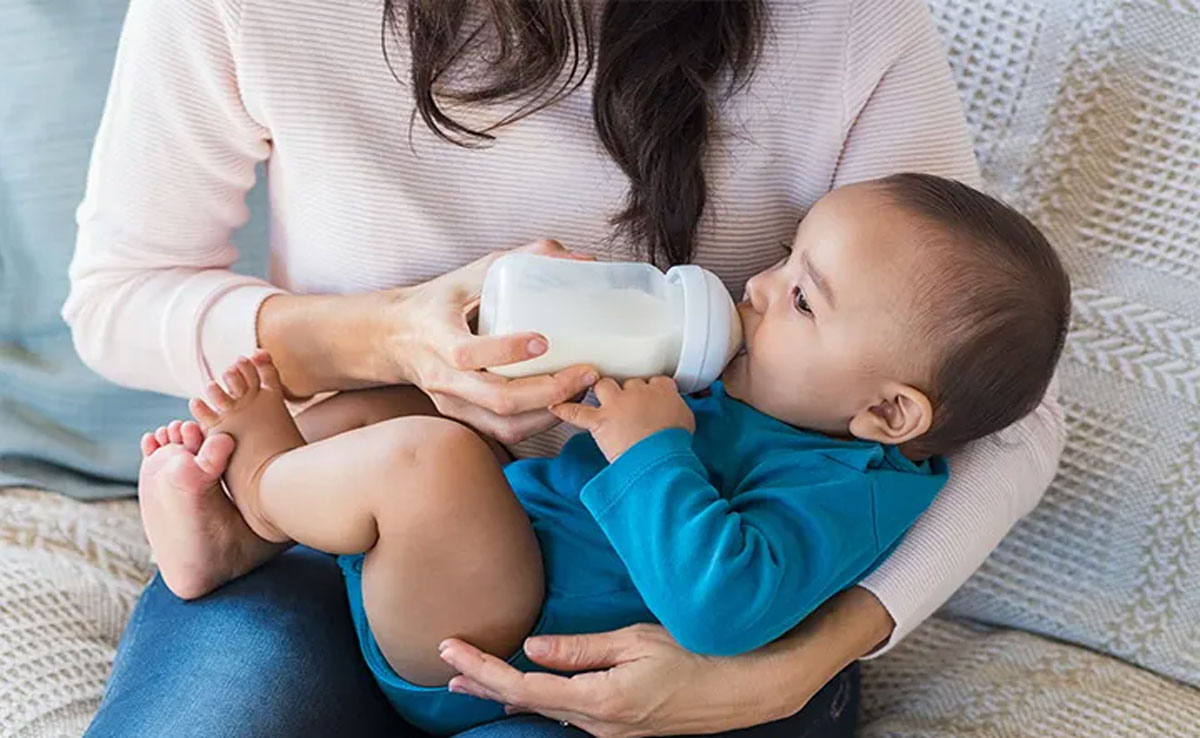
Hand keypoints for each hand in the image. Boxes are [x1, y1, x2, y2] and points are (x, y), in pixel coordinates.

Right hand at [380, 239, 598, 444]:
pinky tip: (564, 402)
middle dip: (550, 391)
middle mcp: (443, 376)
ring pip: (506, 424)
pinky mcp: (464, 417)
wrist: (395, 338)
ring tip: (582, 389)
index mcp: (437, 336)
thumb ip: (523, 260)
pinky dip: (540, 422)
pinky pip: (506, 432)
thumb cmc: (439, 302)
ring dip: (551, 412)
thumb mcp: (472, 273)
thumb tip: (581, 258)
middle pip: (498, 398)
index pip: (467, 353)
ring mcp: (453, 403)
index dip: (506, 351)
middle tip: (586, 372)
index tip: (544, 341)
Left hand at [438, 587, 892, 737]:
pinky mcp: (625, 726)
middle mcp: (600, 724)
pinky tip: (528, 690)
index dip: (482, 670)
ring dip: (508, 692)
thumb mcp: (637, 641)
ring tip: (473, 679)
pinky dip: (540, 698)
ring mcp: (613, 731)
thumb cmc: (699, 654)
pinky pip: (571, 713)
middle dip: (484, 684)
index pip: (524, 687)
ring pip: (548, 710)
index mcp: (600, 701)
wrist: (750, 687)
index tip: (449, 651)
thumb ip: (581, 649)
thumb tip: (533, 648)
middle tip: (445, 667)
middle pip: (527, 704)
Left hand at [550, 377, 694, 461]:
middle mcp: (637, 391)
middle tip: (628, 405)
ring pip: (604, 385)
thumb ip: (677, 409)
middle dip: (627, 392)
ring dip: (602, 392)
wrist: (660, 459)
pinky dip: (565, 410)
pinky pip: (577, 412)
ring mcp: (617, 404)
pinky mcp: (600, 420)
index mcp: (662, 389)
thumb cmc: (674, 444)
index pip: (654, 380)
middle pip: (628, 382)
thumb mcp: (686, 420)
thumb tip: (673, 412)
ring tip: (602, 400)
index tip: (649, 398)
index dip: (650, 390)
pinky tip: (556, 406)